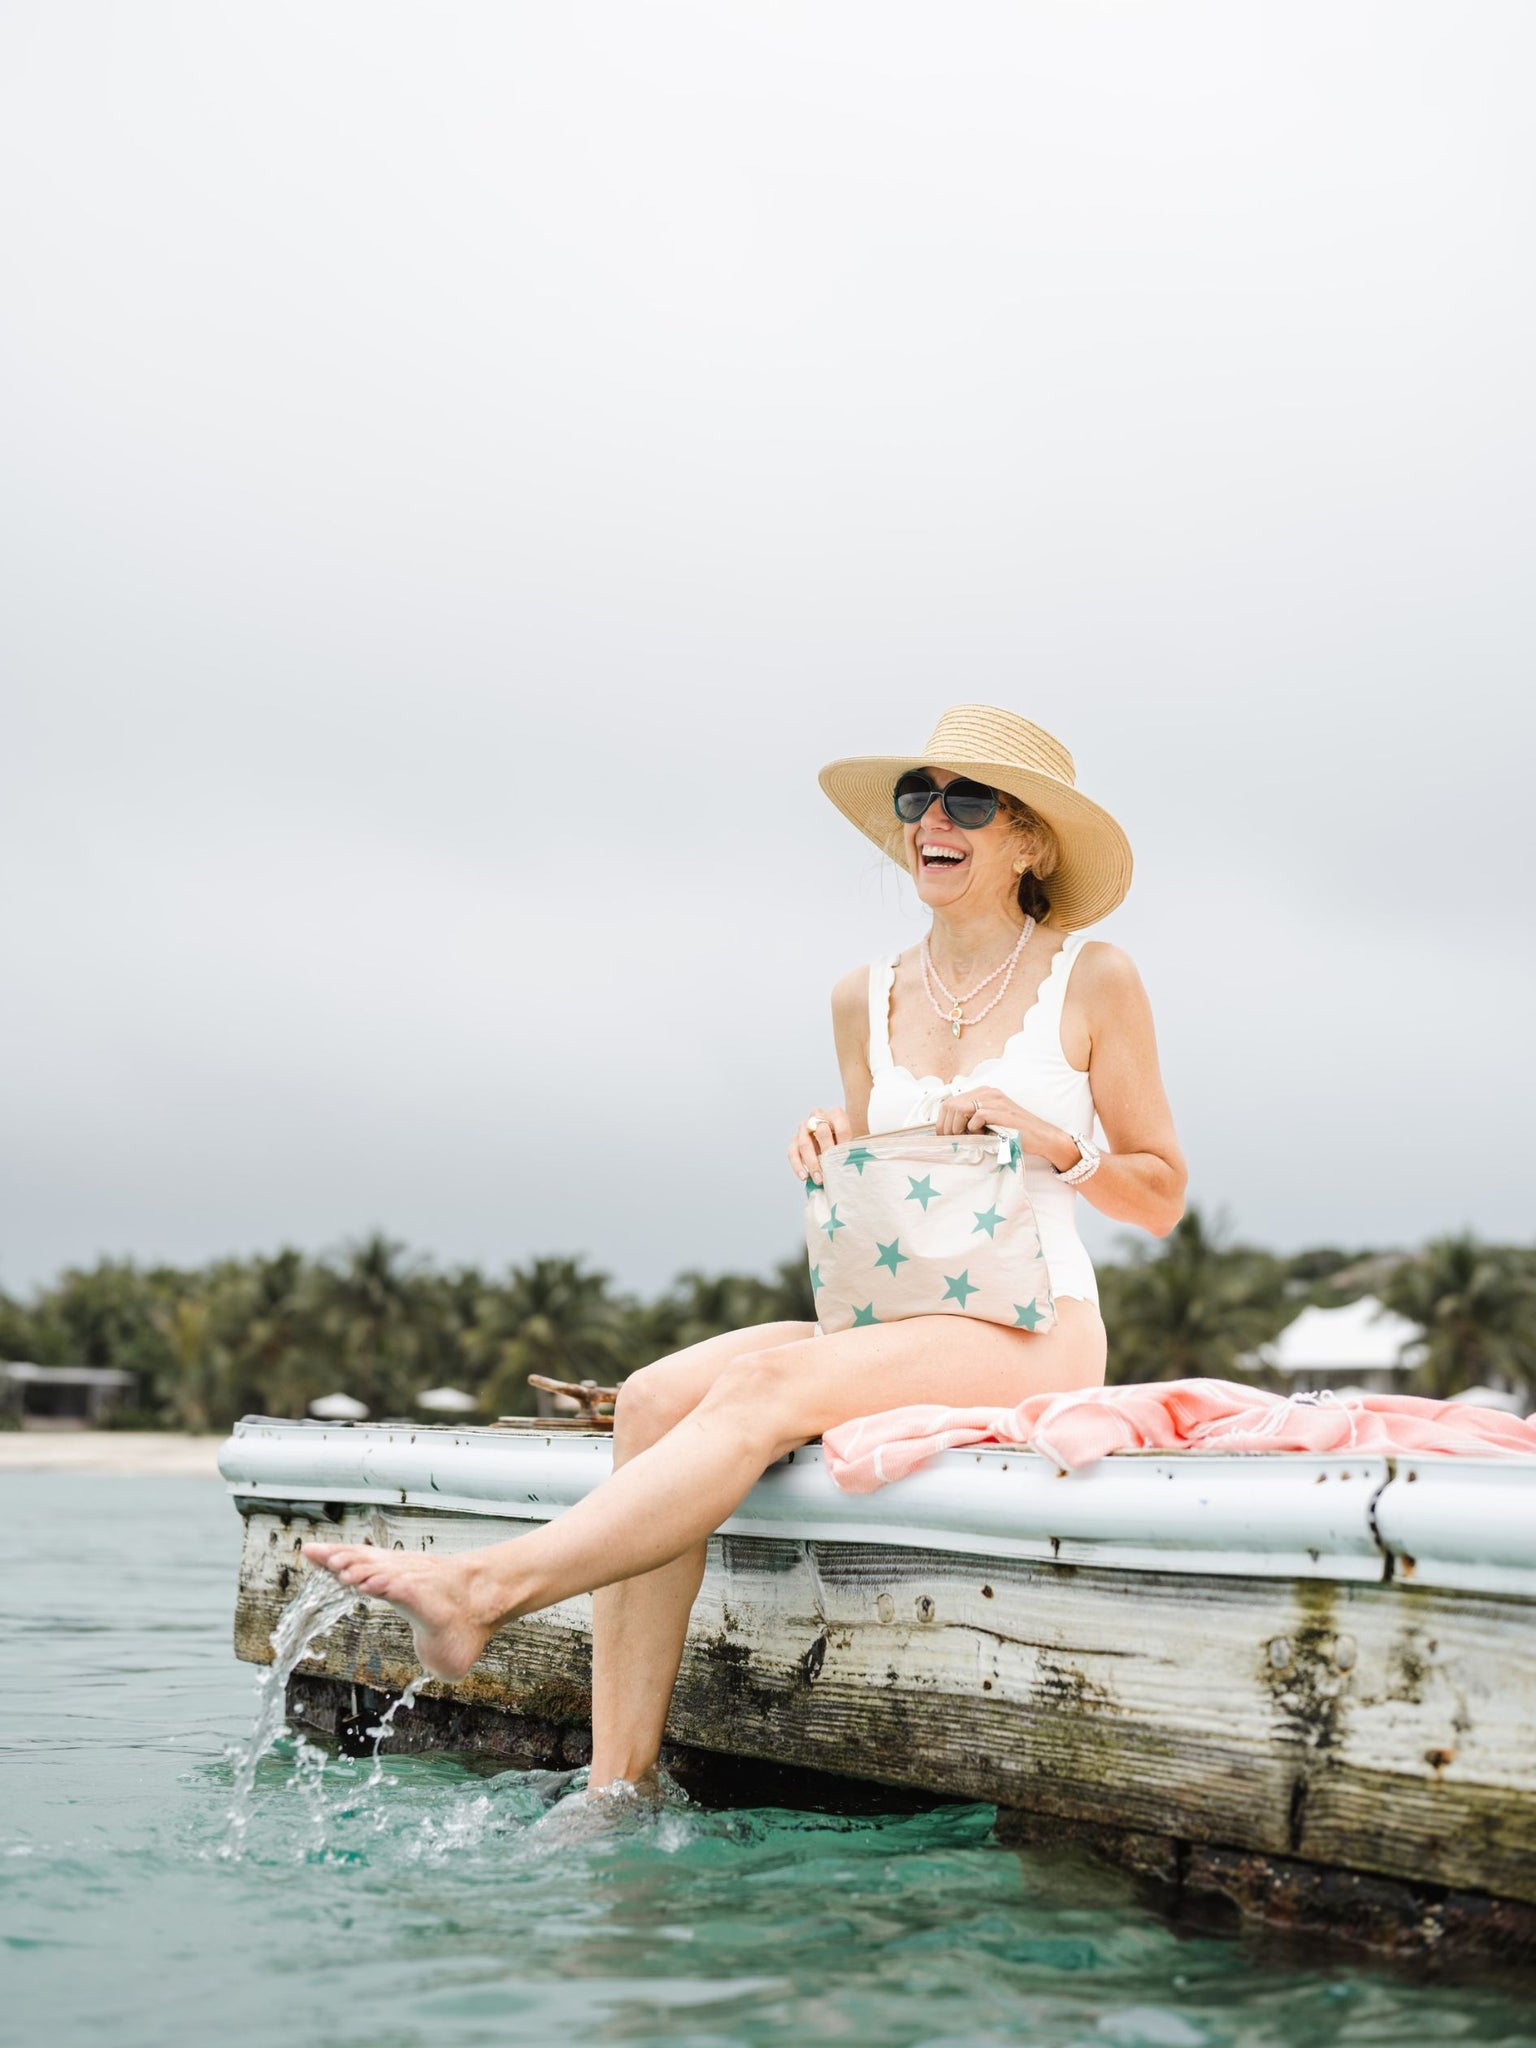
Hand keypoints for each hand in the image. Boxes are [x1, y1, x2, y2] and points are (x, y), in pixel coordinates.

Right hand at [788, 1105, 851, 1185]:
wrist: (833, 1142)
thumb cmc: (844, 1142)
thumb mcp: (850, 1142)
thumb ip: (849, 1149)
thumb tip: (847, 1166)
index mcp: (836, 1114)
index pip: (841, 1127)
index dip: (844, 1144)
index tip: (847, 1158)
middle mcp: (817, 1116)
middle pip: (820, 1131)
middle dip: (826, 1151)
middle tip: (831, 1169)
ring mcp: (804, 1127)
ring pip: (804, 1143)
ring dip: (812, 1163)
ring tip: (819, 1179)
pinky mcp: (795, 1140)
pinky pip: (792, 1152)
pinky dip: (798, 1166)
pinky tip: (804, 1177)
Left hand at [933, 1085, 1073, 1167]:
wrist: (1041, 1137)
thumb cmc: (1015, 1132)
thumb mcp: (989, 1122)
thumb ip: (972, 1119)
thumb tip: (947, 1131)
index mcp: (983, 1093)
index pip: (950, 1102)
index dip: (942, 1121)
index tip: (945, 1136)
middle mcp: (987, 1093)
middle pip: (951, 1105)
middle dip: (947, 1126)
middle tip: (953, 1141)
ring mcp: (994, 1100)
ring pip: (959, 1109)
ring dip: (957, 1128)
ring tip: (966, 1139)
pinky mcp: (1000, 1111)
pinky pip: (976, 1117)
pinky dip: (974, 1129)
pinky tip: (983, 1136)